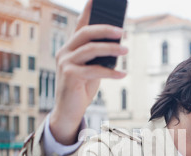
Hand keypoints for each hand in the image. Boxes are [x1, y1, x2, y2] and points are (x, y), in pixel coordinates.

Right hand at [49, 0, 127, 144]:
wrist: (68, 111)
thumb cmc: (81, 89)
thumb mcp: (91, 69)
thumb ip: (98, 57)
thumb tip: (117, 47)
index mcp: (70, 47)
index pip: (80, 24)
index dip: (89, 10)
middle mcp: (65, 52)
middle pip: (86, 33)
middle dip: (106, 29)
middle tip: (122, 31)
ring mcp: (65, 63)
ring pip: (91, 49)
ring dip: (111, 49)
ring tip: (126, 51)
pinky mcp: (70, 76)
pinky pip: (94, 70)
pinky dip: (111, 72)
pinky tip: (122, 74)